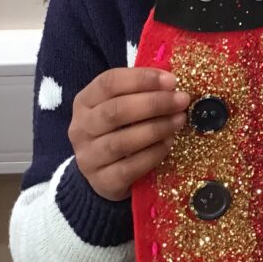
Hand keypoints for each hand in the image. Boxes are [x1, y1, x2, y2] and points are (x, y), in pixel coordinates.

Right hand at [69, 67, 189, 200]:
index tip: (171, 81)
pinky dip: (153, 154)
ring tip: (179, 120)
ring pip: (122, 141)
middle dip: (154, 103)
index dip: (141, 78)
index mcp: (84, 101)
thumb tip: (172, 82)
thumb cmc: (120, 130)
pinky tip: (169, 143)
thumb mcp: (122, 105)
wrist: (105, 174)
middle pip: (115, 111)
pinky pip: (129, 168)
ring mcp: (88, 158)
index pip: (109, 83)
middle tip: (181, 100)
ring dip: (156, 128)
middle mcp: (80, 128)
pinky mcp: (102, 182)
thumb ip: (141, 91)